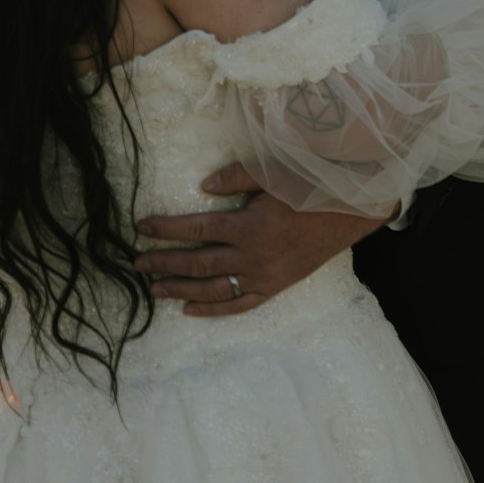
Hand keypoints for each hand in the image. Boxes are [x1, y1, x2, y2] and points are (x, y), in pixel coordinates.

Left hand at [133, 161, 383, 316]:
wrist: (347, 213)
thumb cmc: (308, 188)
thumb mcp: (272, 173)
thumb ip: (235, 176)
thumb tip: (202, 186)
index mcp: (248, 225)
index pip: (196, 230)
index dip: (166, 229)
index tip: (141, 228)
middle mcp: (252, 256)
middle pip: (197, 263)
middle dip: (163, 263)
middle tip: (136, 264)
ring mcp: (263, 276)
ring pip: (213, 289)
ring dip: (180, 289)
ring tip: (153, 289)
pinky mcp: (275, 287)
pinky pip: (238, 305)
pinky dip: (213, 309)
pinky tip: (189, 309)